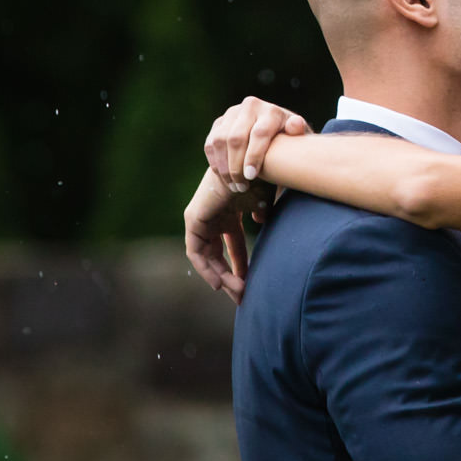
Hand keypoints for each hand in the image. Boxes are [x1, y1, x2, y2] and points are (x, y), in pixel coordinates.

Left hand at [185, 168, 265, 304]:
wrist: (250, 164)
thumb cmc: (263, 178)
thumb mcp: (266, 202)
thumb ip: (265, 214)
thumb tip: (261, 222)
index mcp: (231, 211)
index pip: (233, 245)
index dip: (242, 264)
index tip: (252, 282)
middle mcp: (214, 216)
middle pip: (218, 254)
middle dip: (231, 276)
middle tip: (243, 295)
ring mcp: (202, 218)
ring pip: (206, 256)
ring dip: (221, 276)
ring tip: (237, 293)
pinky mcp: (194, 219)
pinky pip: (196, 251)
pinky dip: (206, 268)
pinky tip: (220, 282)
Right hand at [204, 96, 310, 192]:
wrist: (276, 134)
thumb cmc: (291, 143)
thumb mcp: (299, 139)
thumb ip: (298, 133)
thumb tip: (296, 125)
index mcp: (272, 111)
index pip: (259, 133)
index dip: (254, 156)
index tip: (252, 176)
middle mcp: (250, 107)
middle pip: (236, 138)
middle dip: (237, 166)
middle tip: (242, 187)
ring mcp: (232, 114)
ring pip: (220, 142)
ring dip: (225, 168)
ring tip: (235, 186)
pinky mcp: (219, 123)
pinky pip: (211, 145)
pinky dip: (216, 164)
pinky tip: (225, 179)